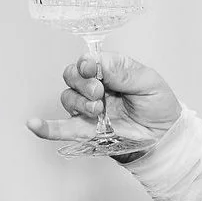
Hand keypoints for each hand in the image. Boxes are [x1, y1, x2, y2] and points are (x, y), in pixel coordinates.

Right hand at [25, 54, 181, 156]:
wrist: (166, 139)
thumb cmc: (160, 108)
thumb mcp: (149, 82)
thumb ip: (124, 71)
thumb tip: (97, 62)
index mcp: (110, 72)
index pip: (88, 61)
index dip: (86, 63)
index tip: (91, 69)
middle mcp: (95, 88)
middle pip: (72, 76)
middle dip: (81, 82)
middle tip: (98, 92)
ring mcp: (88, 109)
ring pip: (68, 98)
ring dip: (78, 102)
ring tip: (97, 110)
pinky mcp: (85, 130)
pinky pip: (59, 128)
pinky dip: (45, 127)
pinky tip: (34, 124)